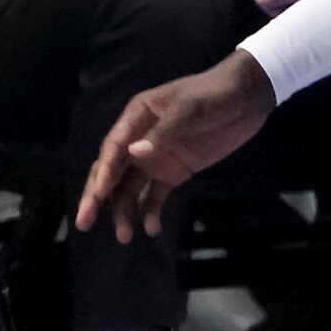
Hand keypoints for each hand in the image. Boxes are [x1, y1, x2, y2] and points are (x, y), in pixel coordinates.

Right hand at [79, 53, 277, 240]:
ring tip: (124, 236)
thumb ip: (163, 131)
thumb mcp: (189, 108)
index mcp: (137, 117)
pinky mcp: (174, 173)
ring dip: (124, 211)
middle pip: (112, 172)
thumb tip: (135, 153)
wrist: (246, 99)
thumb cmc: (213, 95)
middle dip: (98, 197)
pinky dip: (151, 212)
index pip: (113, 147)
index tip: (97, 194)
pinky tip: (150, 229)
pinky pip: (155, 195)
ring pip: (130, 188)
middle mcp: (139, 139)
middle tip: (84, 222)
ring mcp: (156, 158)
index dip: (104, 172)